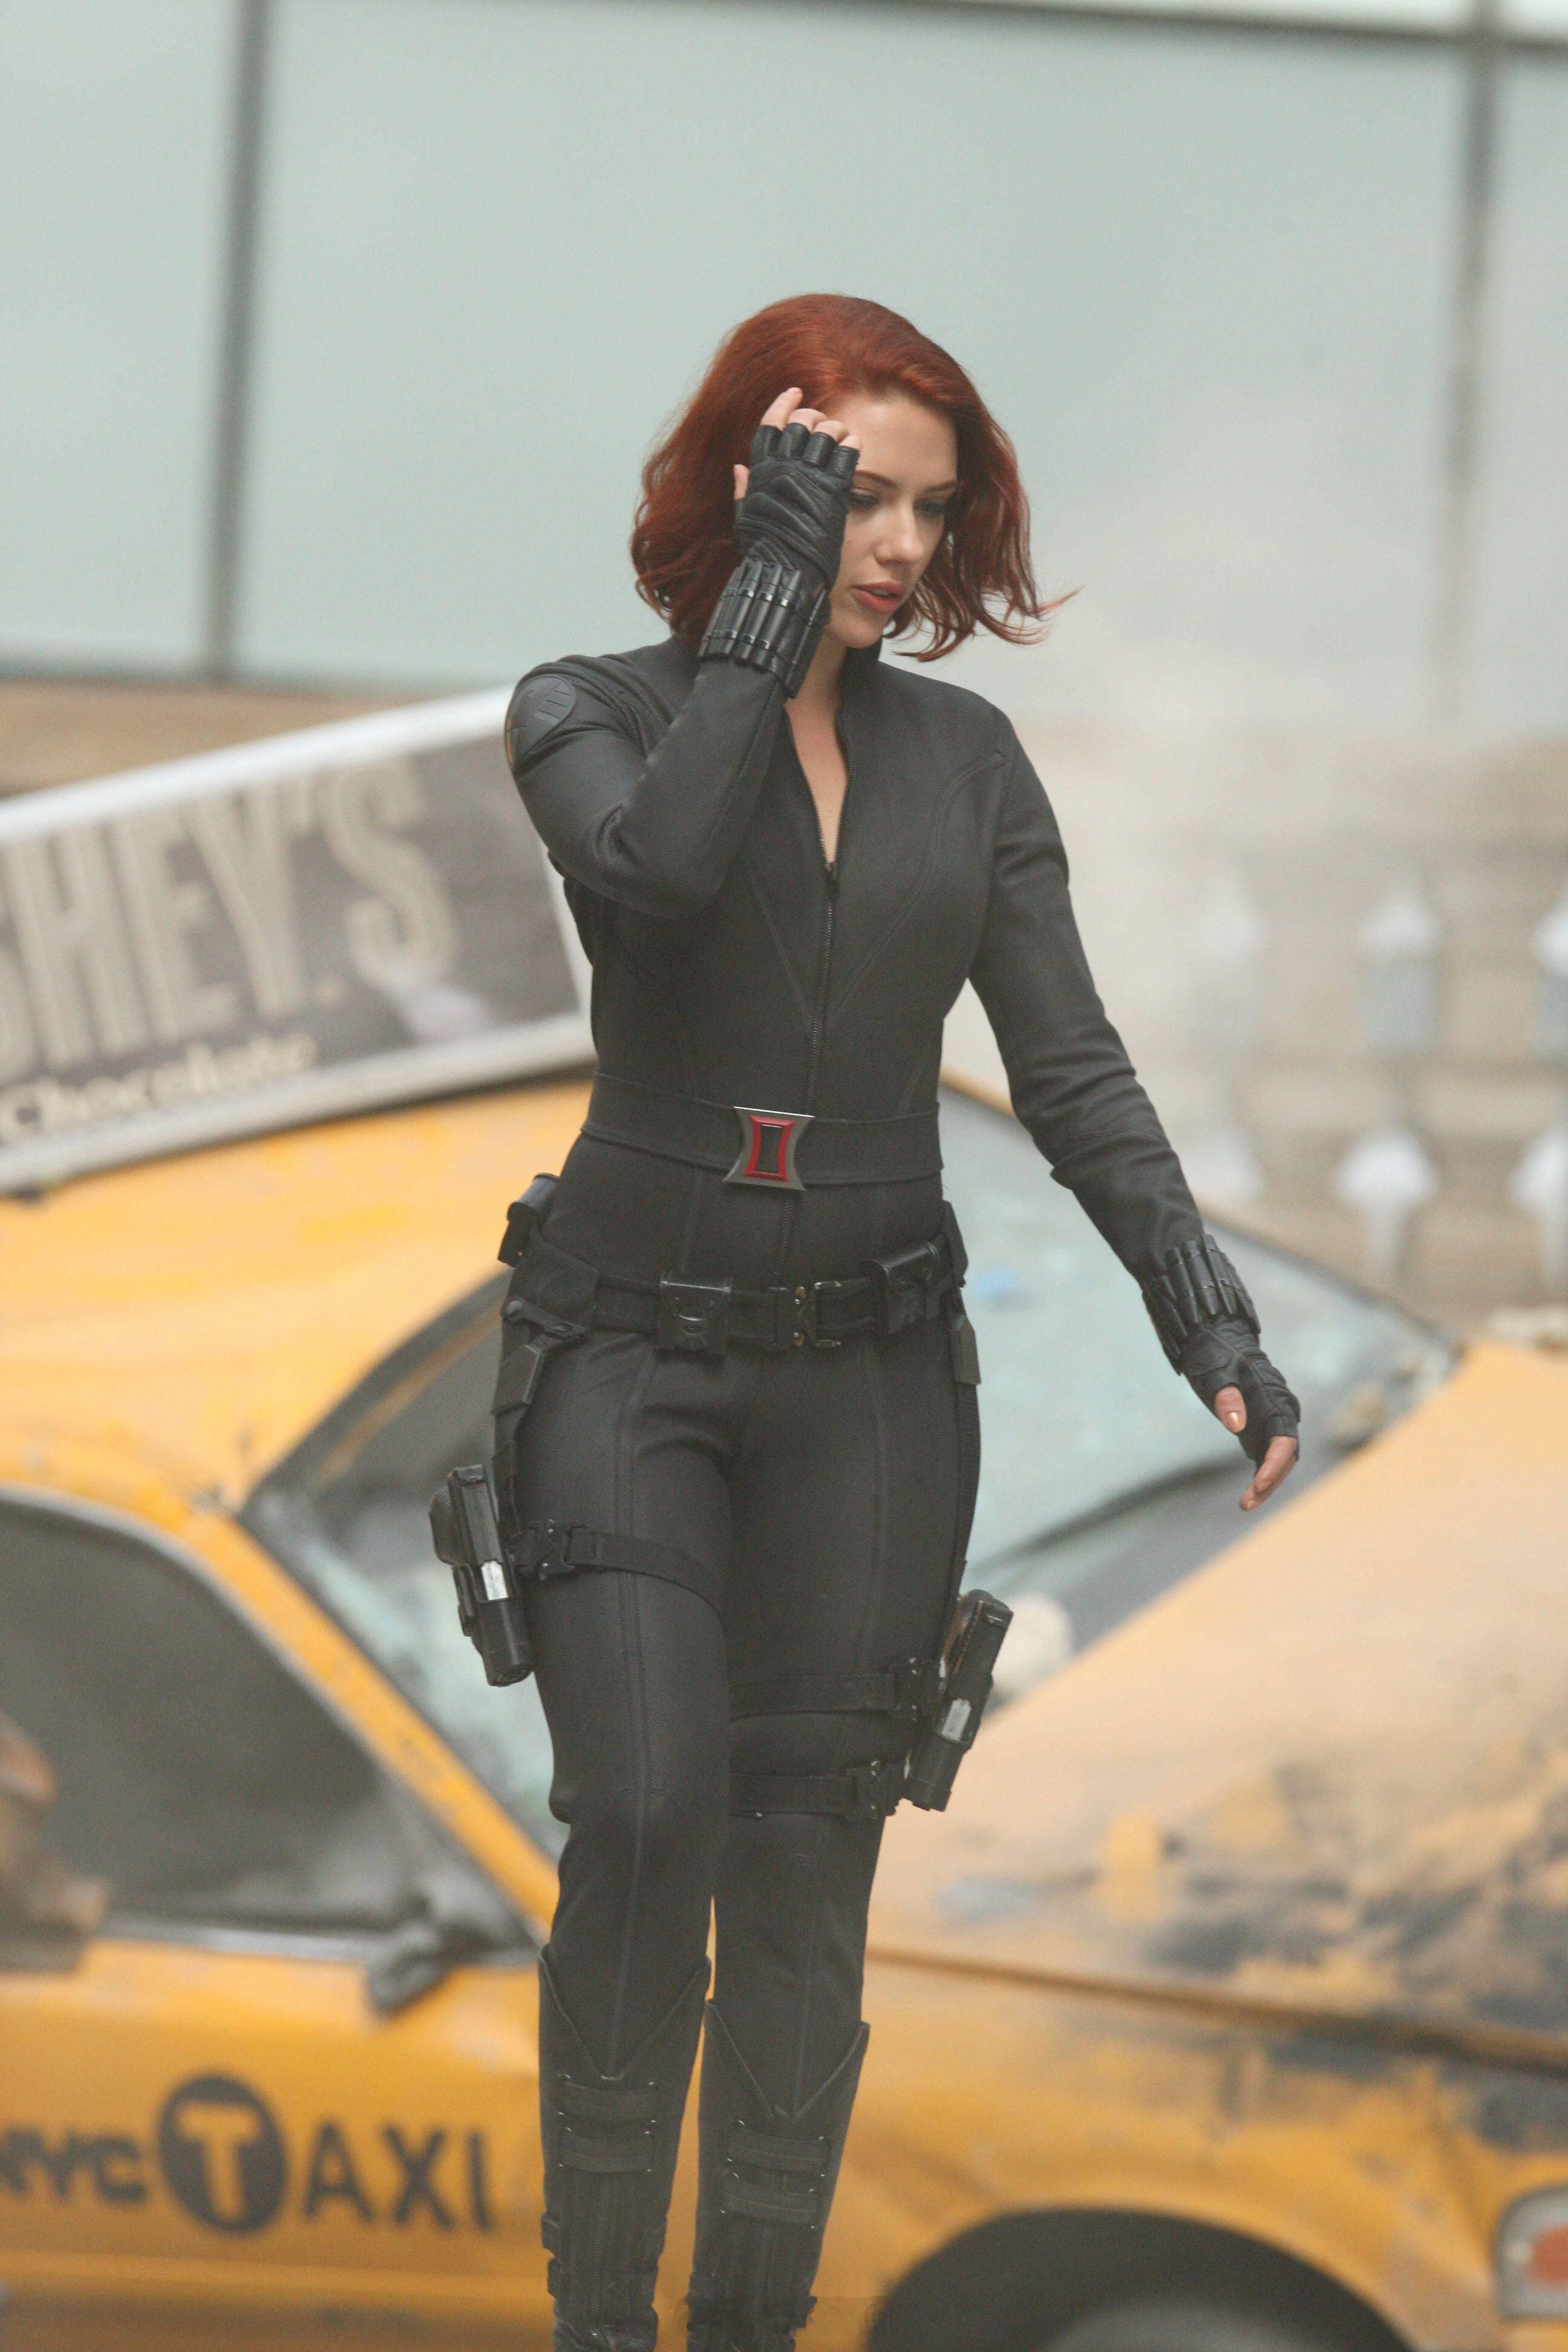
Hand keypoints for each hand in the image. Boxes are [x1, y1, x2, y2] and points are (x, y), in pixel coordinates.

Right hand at [729, 387, 860, 593]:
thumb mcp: (745, 520)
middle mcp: (783, 470)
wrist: (787, 575)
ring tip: (840, 436)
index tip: (795, 392)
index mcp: (760, 474)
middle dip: (813, 416)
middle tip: (821, 423)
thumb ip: (743, 491)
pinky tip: (853, 445)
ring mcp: (808, 478)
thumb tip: (739, 467)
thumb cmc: (765, 552)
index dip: (783, 405)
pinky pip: (845, 454)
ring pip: (825, 433)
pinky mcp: (832, 491)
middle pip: (800, 424)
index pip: (770, 426)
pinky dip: (851, 444)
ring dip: (835, 429)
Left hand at [1179, 1317, 1299, 1508]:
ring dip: (1266, 1483)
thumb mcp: (1215, 1374)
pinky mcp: (1257, 1427)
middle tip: (1247, 1502)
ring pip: (1278, 1460)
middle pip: (1285, 1456)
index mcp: (1274, 1398)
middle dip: (1270, 1481)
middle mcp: (1279, 1412)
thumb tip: (1236, 1424)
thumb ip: (1226, 1397)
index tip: (1258, 1483)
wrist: (1212, 1338)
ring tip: (1245, 1504)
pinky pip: (1265, 1456)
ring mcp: (1269, 1421)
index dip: (1275, 1464)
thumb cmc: (1214, 1355)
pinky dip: (1259, 1475)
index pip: (1285, 1440)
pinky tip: (1248, 1495)